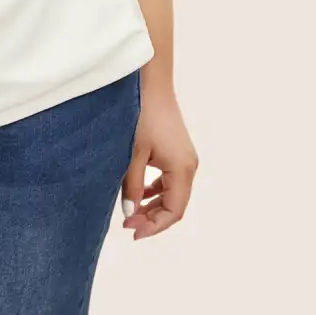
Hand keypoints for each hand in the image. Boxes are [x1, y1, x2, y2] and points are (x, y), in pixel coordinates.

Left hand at [121, 79, 198, 239]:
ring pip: (172, 193)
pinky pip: (169, 179)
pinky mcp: (177, 149)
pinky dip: (155, 190)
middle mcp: (189, 165)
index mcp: (182, 168)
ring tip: (130, 212)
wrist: (150, 81)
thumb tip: (130, 212)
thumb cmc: (141, 114)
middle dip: (152, 218)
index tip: (133, 232)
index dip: (154, 227)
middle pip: (174, 204)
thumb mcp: (132, 153)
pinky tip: (139, 192)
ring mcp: (185, 157)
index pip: (174, 211)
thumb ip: (132, 186)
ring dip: (153, 205)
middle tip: (126, 223)